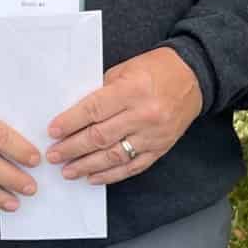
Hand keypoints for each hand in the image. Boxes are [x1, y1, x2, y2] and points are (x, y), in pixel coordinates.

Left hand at [46, 47, 202, 185]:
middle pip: (101, 136)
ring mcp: (154, 135)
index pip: (94, 110)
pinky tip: (93, 177)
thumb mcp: (125, 70)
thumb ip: (101, 91)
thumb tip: (74, 114)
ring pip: (114, 156)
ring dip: (88, 165)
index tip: (53, 131)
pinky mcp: (161, 148)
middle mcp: (144, 115)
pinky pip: (133, 167)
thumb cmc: (156, 69)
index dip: (71, 122)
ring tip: (68, 170)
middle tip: (54, 155)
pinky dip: (111, 175)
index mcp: (133, 90)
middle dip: (73, 148)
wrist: (193, 77)